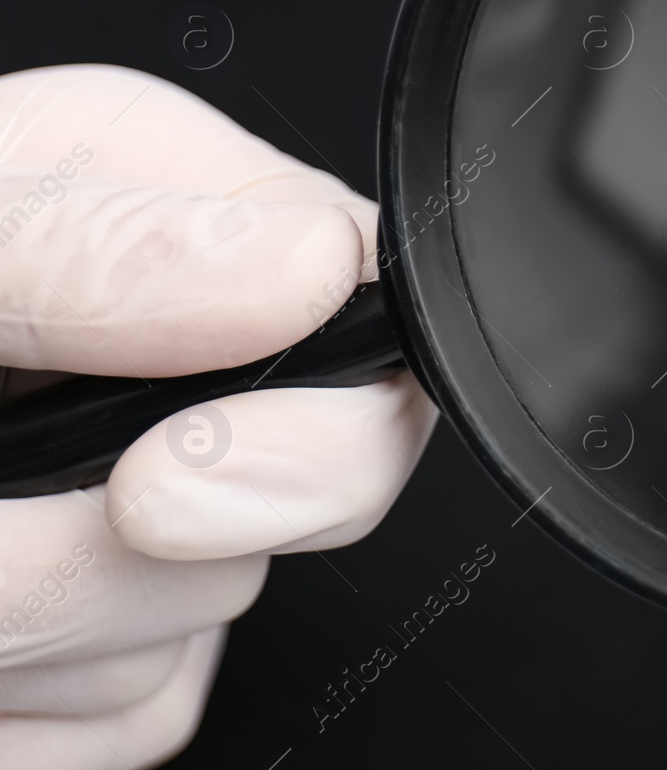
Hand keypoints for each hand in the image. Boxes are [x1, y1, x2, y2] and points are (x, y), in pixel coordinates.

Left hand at [0, 65, 435, 768]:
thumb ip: (82, 245)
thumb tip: (303, 260)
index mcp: (154, 213)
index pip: (367, 304)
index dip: (324, 404)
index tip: (171, 469)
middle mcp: (170, 366)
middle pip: (318, 486)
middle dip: (147, 541)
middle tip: (51, 515)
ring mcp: (139, 521)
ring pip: (199, 628)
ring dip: (32, 629)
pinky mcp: (92, 657)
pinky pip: (123, 727)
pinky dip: (17, 718)